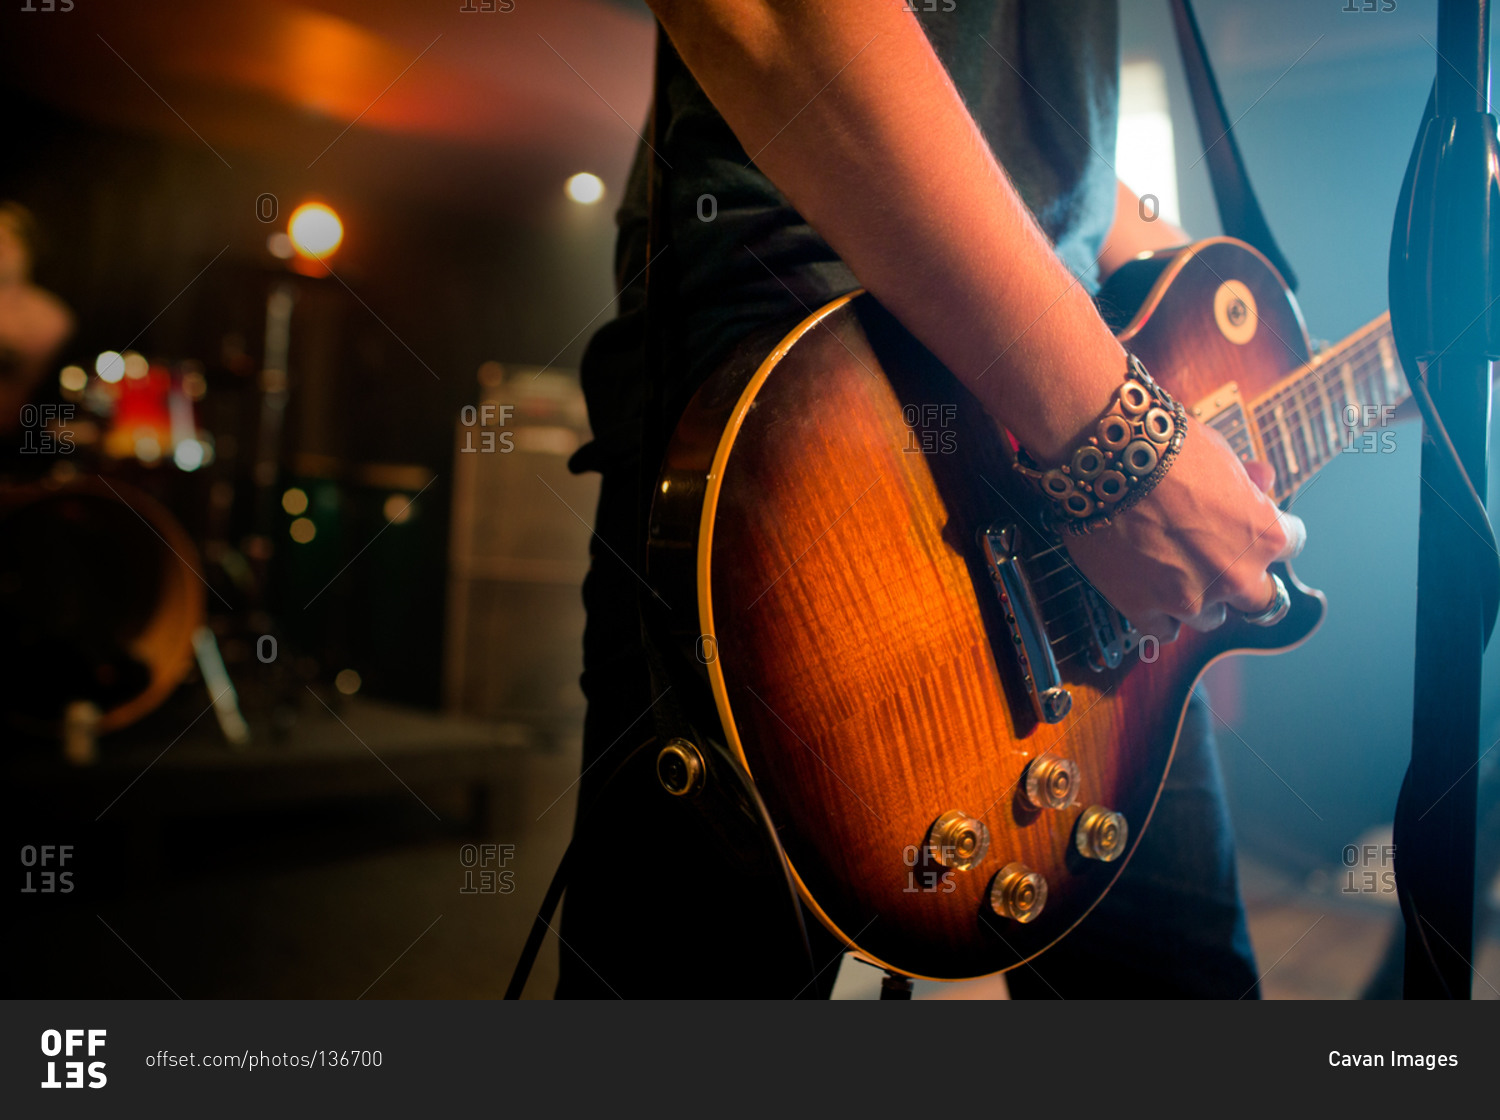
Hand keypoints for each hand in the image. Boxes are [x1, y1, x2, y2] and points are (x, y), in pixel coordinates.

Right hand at [1061, 418, 1304, 640]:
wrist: (1108, 460)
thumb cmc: (1167, 450)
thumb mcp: (1221, 455)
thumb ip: (1245, 481)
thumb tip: (1261, 480)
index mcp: (1264, 536)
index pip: (1292, 546)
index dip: (1267, 533)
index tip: (1249, 528)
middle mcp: (1234, 575)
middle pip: (1259, 599)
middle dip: (1242, 581)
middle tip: (1216, 561)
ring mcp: (1189, 597)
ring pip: (1209, 618)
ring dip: (1199, 599)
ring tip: (1172, 571)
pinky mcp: (1143, 608)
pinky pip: (1163, 631)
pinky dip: (1158, 617)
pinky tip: (1149, 594)